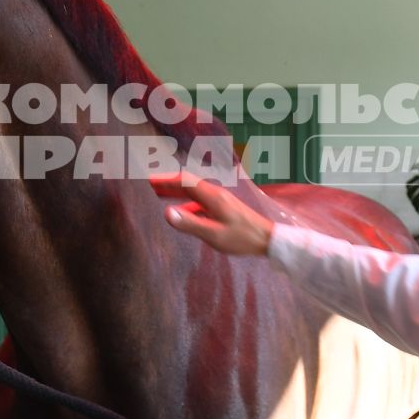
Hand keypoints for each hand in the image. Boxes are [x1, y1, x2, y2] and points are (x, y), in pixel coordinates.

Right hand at [149, 176, 273, 256]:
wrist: (268, 239)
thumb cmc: (242, 237)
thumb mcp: (214, 234)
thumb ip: (190, 223)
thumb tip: (166, 213)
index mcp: (212, 197)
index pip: (185, 182)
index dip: (166, 180)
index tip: (151, 180)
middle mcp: (216, 194)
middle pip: (189, 184)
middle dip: (170, 184)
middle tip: (151, 185)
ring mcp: (221, 200)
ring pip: (194, 193)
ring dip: (178, 193)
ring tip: (162, 195)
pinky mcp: (225, 208)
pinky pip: (201, 201)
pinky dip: (188, 203)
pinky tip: (184, 212)